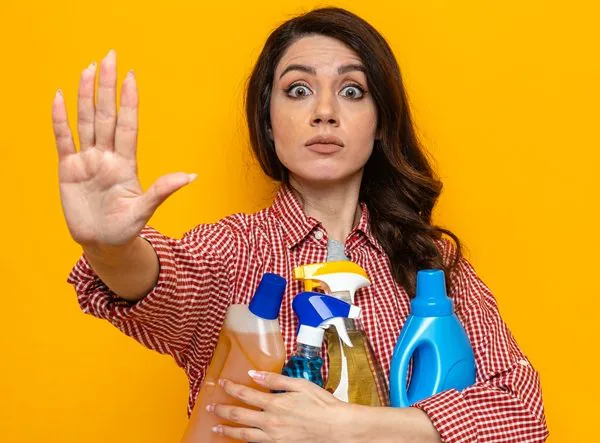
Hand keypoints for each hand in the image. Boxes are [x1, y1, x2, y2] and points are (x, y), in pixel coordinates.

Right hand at [52, 49, 195, 249]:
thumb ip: (162, 190)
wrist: (103, 243)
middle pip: (106, 114)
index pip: (128, 125)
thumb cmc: (126, 228)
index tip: (131, 77)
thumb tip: (191, 176)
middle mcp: (107, 156)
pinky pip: (64, 139)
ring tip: (87, 69)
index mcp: (126, 163)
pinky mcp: (68, 169)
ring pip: (86, 121)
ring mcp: (87, 160)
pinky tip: (60, 98)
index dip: (129, 101)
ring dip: (85, 95)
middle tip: (109, 57)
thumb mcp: (145, 210)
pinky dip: (60, 120)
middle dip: (107, 86)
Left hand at [209, 371, 354, 442]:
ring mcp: (273, 437)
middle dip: (221, 410)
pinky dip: (243, 440)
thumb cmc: (321, 405)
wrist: (336, 428)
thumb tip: (253, 374)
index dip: (230, 388)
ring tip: (216, 427)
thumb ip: (275, 379)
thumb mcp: (299, 385)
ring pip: (243, 434)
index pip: (244, 394)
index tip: (221, 383)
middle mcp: (270, 422)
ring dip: (227, 430)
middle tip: (210, 406)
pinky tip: (239, 437)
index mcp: (274, 403)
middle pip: (237, 416)